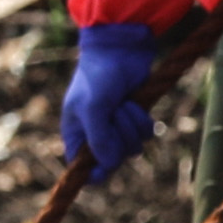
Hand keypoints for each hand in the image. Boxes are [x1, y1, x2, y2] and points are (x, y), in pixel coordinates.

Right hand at [62, 21, 158, 174]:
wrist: (120, 50)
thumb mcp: (94, 108)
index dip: (95, 173)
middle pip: (113, 160)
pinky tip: (134, 102)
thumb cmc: (98, 77)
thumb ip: (99, 139)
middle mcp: (96, 135)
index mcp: (76, 135)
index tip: (106, 168)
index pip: (83, 169)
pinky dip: (142, 119)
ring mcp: (117, 127)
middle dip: (119, 137)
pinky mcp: (135, 119)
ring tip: (124, 103)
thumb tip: (108, 165)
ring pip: (133, 148)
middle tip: (115, 115)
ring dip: (132, 125)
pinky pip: (146, 135)